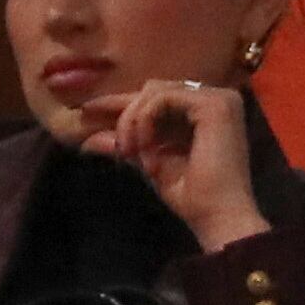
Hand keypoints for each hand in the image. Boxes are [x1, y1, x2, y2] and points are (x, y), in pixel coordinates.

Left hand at [76, 80, 267, 250]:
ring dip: (133, 121)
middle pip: (151, 90)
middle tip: (120, 150)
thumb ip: (125, 144)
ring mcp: (218, 98)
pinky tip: (146, 148)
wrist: (216, 214)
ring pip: (153, 91)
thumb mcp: (147, 162)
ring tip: (131, 152)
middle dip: (126, 117)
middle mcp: (214, 98)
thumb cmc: (189, 194)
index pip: (154, 97)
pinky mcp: (215, 104)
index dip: (118, 103)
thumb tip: (87, 140)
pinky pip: (162, 98)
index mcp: (202, 111)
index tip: (86, 111)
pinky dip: (145, 121)